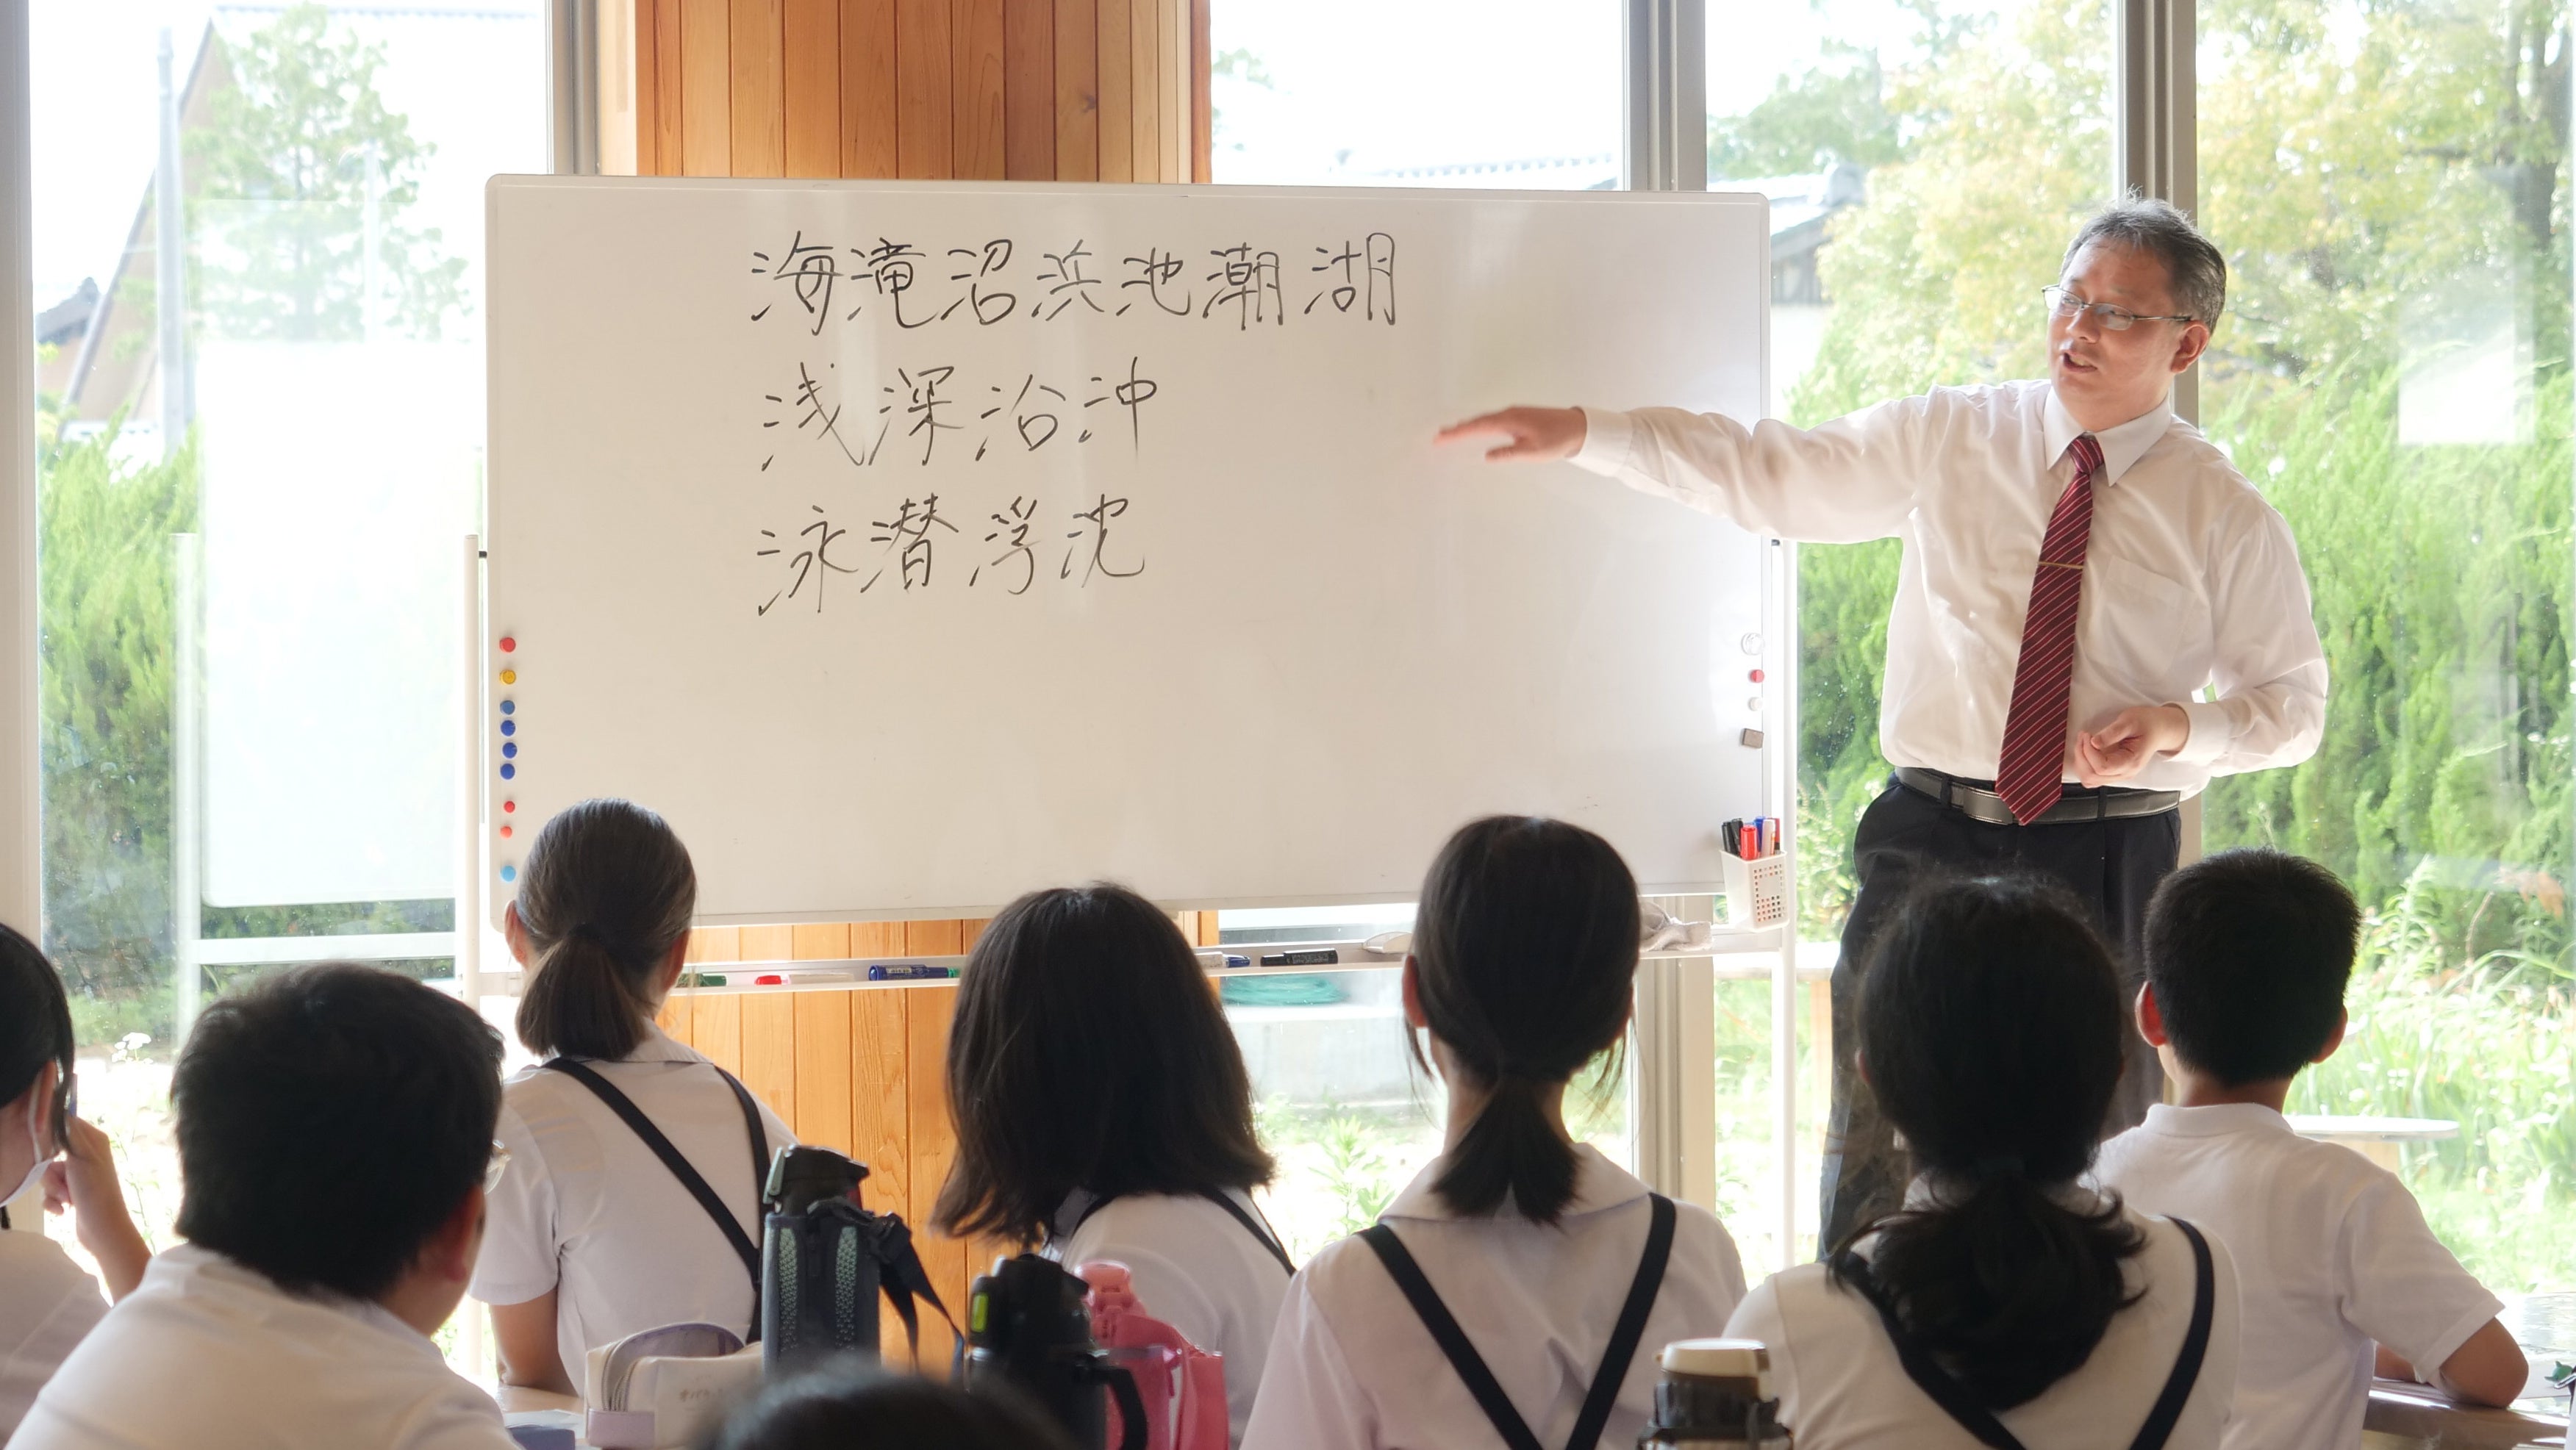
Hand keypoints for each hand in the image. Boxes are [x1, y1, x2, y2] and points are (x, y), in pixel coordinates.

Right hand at [45, 1114, 149, 1300]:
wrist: (102, 1229)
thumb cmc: (95, 1191)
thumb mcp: (82, 1157)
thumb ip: (69, 1133)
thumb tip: (60, 1112)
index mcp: (93, 1140)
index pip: (64, 1125)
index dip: (52, 1138)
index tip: (51, 1153)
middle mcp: (86, 1154)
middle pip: (50, 1154)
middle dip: (51, 1174)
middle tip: (65, 1185)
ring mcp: (78, 1175)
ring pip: (47, 1175)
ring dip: (52, 1190)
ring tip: (67, 1200)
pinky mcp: (71, 1192)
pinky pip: (49, 1192)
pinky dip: (53, 1202)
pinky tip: (64, 1210)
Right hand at [1434, 406, 1587, 461]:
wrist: (1578, 427)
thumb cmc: (1557, 439)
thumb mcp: (1533, 451)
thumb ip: (1509, 453)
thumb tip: (1487, 456)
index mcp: (1509, 420)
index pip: (1477, 426)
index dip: (1458, 432)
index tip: (1441, 437)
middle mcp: (1509, 413)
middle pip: (1477, 420)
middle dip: (1458, 428)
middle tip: (1439, 436)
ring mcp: (1514, 413)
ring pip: (1485, 419)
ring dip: (1468, 425)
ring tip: (1453, 432)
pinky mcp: (1520, 416)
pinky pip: (1494, 419)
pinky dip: (1481, 423)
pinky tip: (1478, 428)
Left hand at [2075, 705, 2189, 785]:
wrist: (2159, 729)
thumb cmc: (2147, 723)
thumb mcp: (2131, 720)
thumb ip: (2113, 732)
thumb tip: (2094, 742)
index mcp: (2131, 762)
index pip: (2102, 767)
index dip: (2088, 751)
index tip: (2087, 735)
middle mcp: (2124, 773)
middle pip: (2092, 776)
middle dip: (2081, 755)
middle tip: (2084, 736)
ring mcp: (2118, 774)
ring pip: (2089, 779)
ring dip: (2080, 760)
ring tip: (2084, 741)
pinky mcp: (2112, 772)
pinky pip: (2091, 775)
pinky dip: (2084, 763)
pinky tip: (2087, 748)